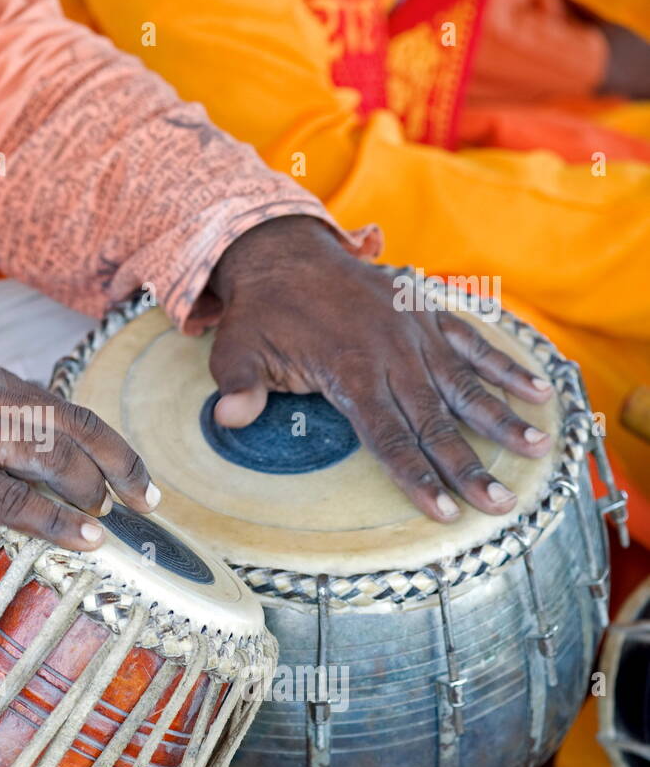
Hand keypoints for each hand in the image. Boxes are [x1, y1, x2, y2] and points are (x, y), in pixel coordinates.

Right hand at [0, 357, 157, 549]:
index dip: (110, 443)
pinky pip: (7, 500)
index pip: (65, 406)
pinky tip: (81, 539)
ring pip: (47, 457)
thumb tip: (33, 457)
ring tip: (106, 521)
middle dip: (114, 467)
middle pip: (70, 427)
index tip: (137, 476)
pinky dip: (51, 521)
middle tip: (136, 504)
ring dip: (88, 492)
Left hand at [202, 216, 553, 521]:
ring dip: (501, 418)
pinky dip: (504, 365)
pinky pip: (472, 341)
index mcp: (349, 370)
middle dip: (468, 466)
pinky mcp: (426, 312)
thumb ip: (239, 387)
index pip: (388, 436)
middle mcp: (390, 353)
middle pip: (434, 420)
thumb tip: (228, 418)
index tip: (443, 512)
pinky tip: (538, 390)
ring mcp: (413, 331)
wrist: (283, 254)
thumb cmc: (260, 313)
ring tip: (537, 449)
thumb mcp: (236, 349)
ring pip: (464, 383)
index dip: (416, 477)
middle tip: (499, 503)